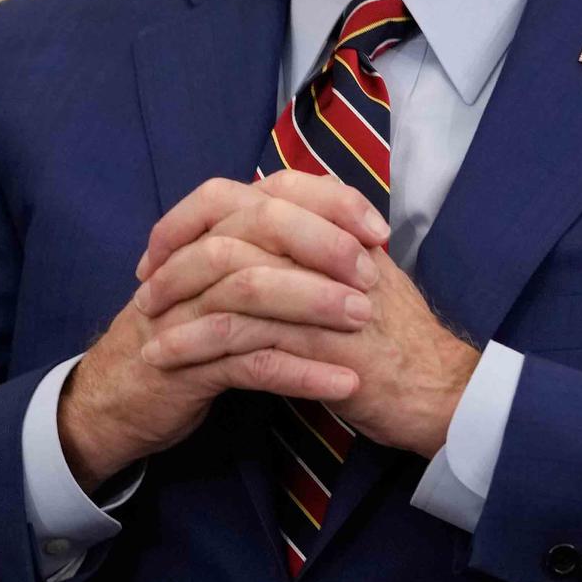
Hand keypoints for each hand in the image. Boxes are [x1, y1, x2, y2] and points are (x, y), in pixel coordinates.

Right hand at [57, 174, 391, 492]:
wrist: (116, 398)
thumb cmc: (188, 335)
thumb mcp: (223, 283)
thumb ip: (270, 252)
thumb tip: (348, 233)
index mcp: (210, 233)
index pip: (271, 191)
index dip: (328, 202)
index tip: (377, 228)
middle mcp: (193, 261)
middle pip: (259, 228)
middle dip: (322, 245)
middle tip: (371, 275)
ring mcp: (184, 311)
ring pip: (251, 291)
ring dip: (314, 303)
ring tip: (364, 321)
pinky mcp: (185, 366)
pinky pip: (248, 362)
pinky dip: (300, 371)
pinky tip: (343, 383)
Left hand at [140, 228, 479, 459]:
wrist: (436, 388)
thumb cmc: (392, 336)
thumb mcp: (355, 272)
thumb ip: (314, 243)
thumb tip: (256, 224)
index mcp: (332, 220)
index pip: (249, 193)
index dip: (195, 216)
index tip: (162, 248)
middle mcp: (324, 243)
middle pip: (231, 225)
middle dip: (176, 256)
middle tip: (145, 287)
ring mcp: (321, 288)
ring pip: (229, 277)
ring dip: (178, 302)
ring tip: (146, 327)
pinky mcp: (316, 338)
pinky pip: (239, 332)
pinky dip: (194, 343)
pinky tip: (166, 358)